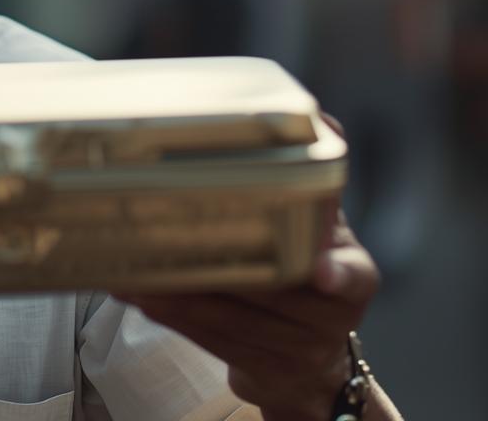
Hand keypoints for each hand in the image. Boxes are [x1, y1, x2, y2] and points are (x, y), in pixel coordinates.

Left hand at [116, 119, 381, 420]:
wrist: (306, 359)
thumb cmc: (304, 273)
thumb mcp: (322, 231)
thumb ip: (314, 183)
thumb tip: (314, 112)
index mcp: (354, 273)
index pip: (352, 274)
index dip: (336, 274)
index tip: (320, 271)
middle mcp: (332, 317)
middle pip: (269, 293)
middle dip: (216, 268)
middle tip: (168, 240)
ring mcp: (299, 351)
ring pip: (231, 321)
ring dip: (177, 295)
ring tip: (133, 271)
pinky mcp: (266, 374)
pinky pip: (212, 343)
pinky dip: (173, 316)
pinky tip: (140, 295)